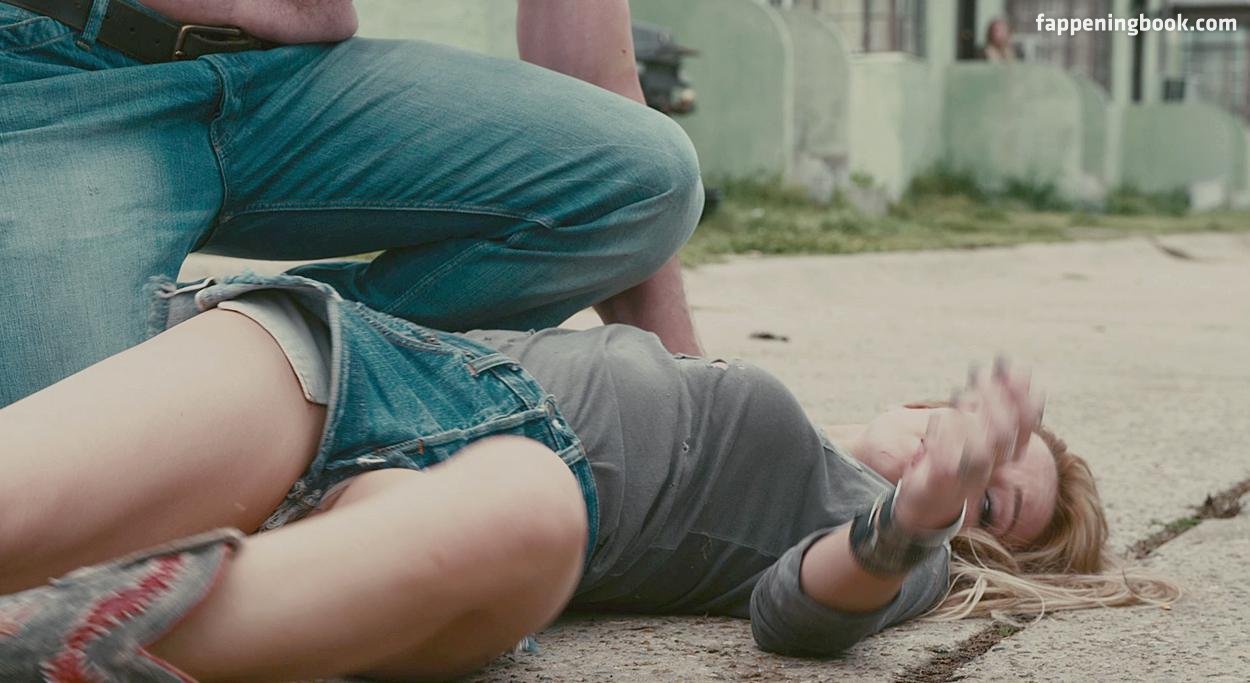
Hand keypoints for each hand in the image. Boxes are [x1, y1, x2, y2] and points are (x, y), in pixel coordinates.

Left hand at [893, 356, 1043, 531]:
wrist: (928, 502)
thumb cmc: (956, 454)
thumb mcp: (977, 426)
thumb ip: (994, 400)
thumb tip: (1016, 366)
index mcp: (1004, 451)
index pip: (1027, 425)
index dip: (1024, 397)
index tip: (1017, 368)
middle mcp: (992, 464)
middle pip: (1004, 433)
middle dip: (994, 400)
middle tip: (979, 374)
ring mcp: (968, 475)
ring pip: (982, 451)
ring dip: (971, 417)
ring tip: (960, 393)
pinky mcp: (942, 482)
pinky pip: (948, 463)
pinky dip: (944, 439)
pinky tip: (938, 419)